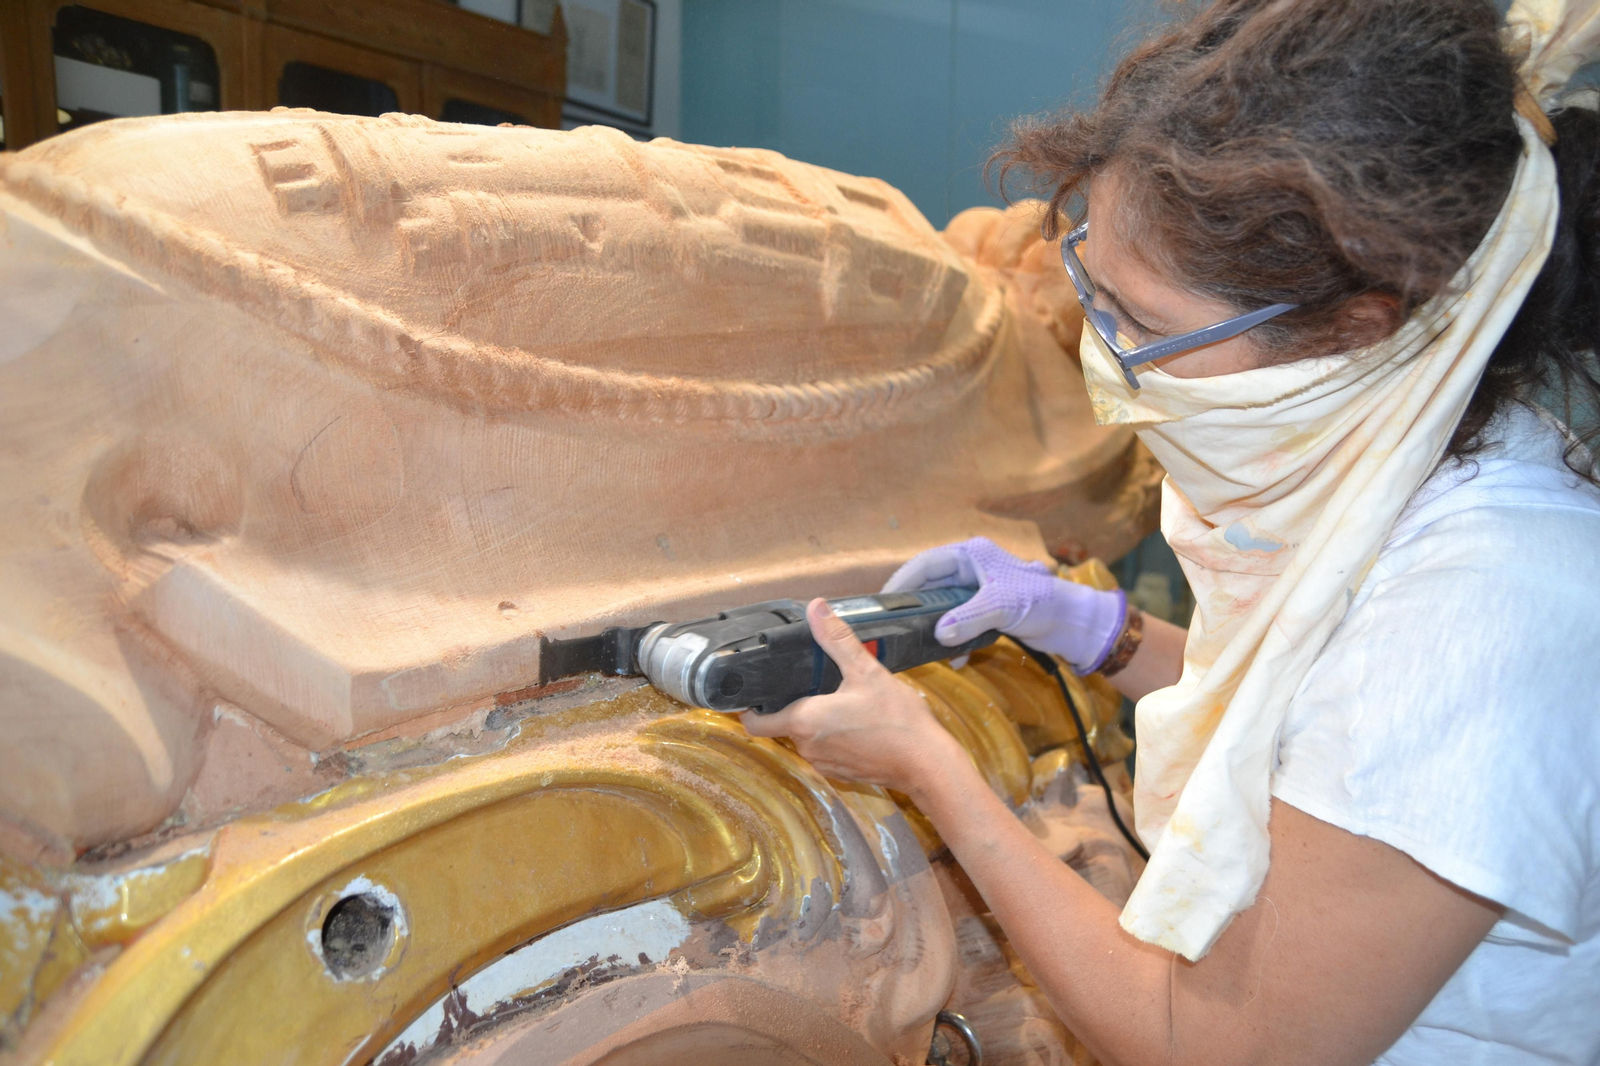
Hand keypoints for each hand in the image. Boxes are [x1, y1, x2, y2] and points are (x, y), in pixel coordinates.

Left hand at [741, 598, 964, 793]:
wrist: (928, 764)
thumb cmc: (898, 720)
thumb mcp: (867, 671)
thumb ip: (837, 639)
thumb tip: (816, 608)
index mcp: (805, 721)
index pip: (755, 723)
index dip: (749, 708)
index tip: (753, 693)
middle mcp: (808, 747)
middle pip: (783, 724)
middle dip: (794, 704)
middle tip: (814, 682)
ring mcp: (824, 764)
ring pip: (806, 738)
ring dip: (815, 721)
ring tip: (839, 700)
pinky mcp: (841, 774)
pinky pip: (825, 751)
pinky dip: (833, 737)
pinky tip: (856, 723)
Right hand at [883, 537, 1126, 673]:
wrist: (1074, 623)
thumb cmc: (1041, 602)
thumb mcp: (1001, 607)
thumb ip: (968, 619)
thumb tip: (937, 634)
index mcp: (972, 555)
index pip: (926, 563)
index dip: (902, 580)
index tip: (883, 601)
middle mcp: (972, 568)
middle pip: (932, 585)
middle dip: (916, 606)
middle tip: (895, 625)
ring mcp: (980, 590)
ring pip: (944, 605)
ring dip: (935, 625)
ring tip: (919, 642)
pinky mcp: (988, 610)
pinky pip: (960, 621)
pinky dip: (955, 637)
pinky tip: (952, 657)